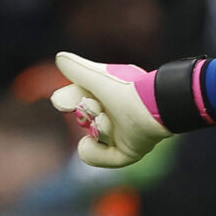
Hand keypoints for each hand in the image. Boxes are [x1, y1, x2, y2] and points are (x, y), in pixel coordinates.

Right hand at [53, 52, 170, 168]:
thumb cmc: (129, 89)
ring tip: (108, 120)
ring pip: (91, 137)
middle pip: (82, 119)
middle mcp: (111, 114)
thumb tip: (60, 58)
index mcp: (105, 95)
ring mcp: (119, 134)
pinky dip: (97, 152)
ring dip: (99, 129)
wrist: (155, 109)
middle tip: (97, 108)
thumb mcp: (99, 78)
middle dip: (87, 113)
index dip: (68, 100)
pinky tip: (107, 138)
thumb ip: (78, 70)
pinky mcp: (124, 152)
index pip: (75, 100)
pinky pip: (97, 157)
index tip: (63, 102)